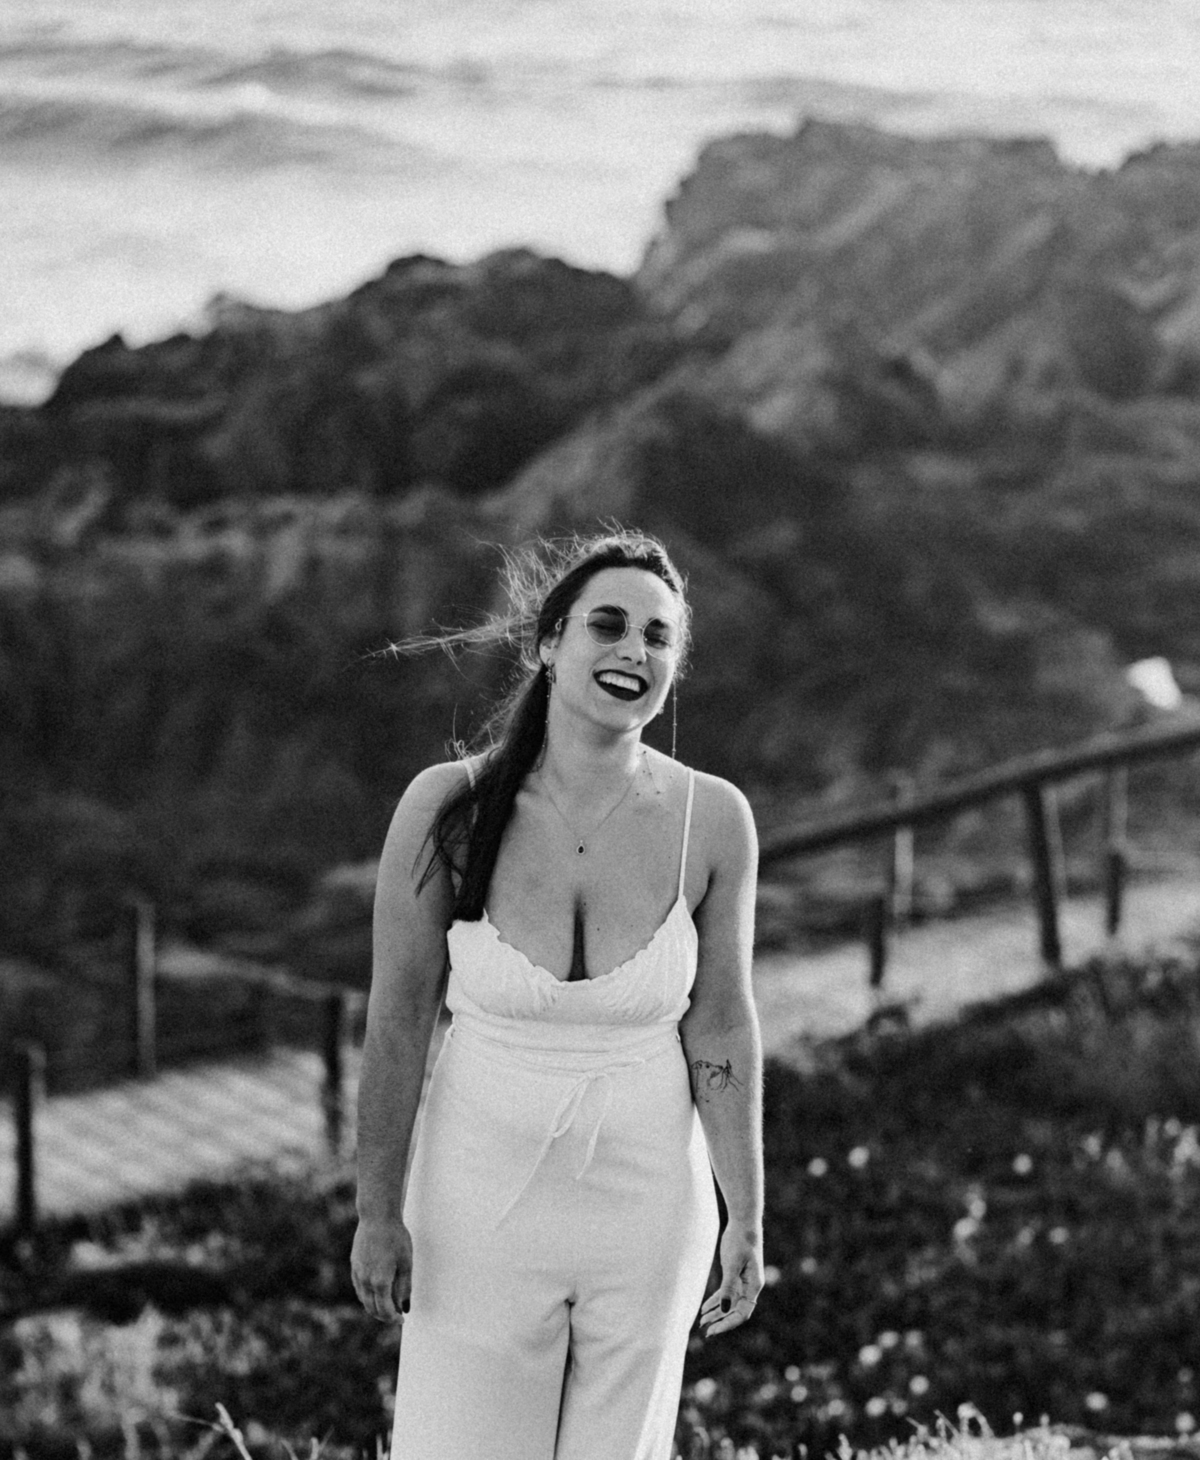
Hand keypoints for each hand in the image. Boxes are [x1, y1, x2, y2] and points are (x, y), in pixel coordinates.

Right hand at [351, 1217, 412, 1323]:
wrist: (377, 1217)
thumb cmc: (396, 1238)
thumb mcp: (406, 1263)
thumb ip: (405, 1287)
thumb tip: (404, 1307)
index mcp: (380, 1282)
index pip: (385, 1311)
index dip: (393, 1319)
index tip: (402, 1319)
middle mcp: (365, 1281)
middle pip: (372, 1309)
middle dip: (384, 1316)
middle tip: (396, 1316)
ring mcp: (357, 1273)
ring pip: (364, 1300)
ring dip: (374, 1308)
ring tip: (387, 1306)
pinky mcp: (354, 1266)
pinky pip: (359, 1288)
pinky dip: (367, 1296)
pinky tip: (376, 1293)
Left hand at [698, 1222, 762, 1337]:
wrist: (743, 1223)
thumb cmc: (740, 1241)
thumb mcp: (732, 1264)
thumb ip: (728, 1287)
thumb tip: (724, 1309)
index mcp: (754, 1286)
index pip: (742, 1313)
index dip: (728, 1323)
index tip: (714, 1329)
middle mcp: (750, 1287)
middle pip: (736, 1311)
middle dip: (721, 1321)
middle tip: (706, 1331)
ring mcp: (743, 1282)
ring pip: (730, 1303)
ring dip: (716, 1313)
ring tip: (702, 1322)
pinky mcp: (735, 1275)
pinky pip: (726, 1293)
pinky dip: (716, 1301)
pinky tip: (704, 1308)